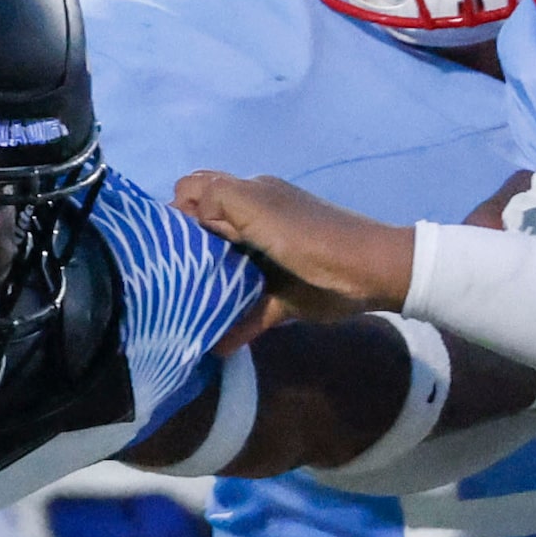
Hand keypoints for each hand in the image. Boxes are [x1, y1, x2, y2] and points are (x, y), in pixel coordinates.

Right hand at [172, 171, 413, 318]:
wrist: (374, 275)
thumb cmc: (314, 238)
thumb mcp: (259, 207)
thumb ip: (217, 200)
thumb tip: (185, 216)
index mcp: (246, 197)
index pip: (192, 195)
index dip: (173, 215)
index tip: (161, 245)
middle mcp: (251, 226)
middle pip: (202, 237)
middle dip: (183, 256)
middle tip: (170, 278)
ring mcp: (266, 262)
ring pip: (221, 275)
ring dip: (204, 292)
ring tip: (183, 307)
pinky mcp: (280, 297)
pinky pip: (246, 312)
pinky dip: (231, 327)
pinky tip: (215, 341)